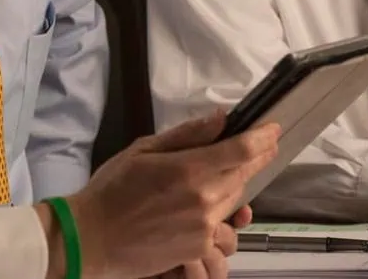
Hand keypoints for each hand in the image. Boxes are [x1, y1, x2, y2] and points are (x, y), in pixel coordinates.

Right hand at [62, 110, 278, 278]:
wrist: (92, 237)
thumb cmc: (113, 189)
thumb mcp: (144, 150)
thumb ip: (187, 135)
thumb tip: (221, 119)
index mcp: (188, 170)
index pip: (241, 151)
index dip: (263, 139)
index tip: (274, 130)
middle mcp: (203, 200)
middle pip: (243, 175)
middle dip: (252, 159)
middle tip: (257, 146)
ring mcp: (204, 227)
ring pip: (234, 199)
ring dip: (233, 184)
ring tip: (217, 175)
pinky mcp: (199, 248)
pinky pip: (221, 225)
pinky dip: (218, 211)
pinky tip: (200, 205)